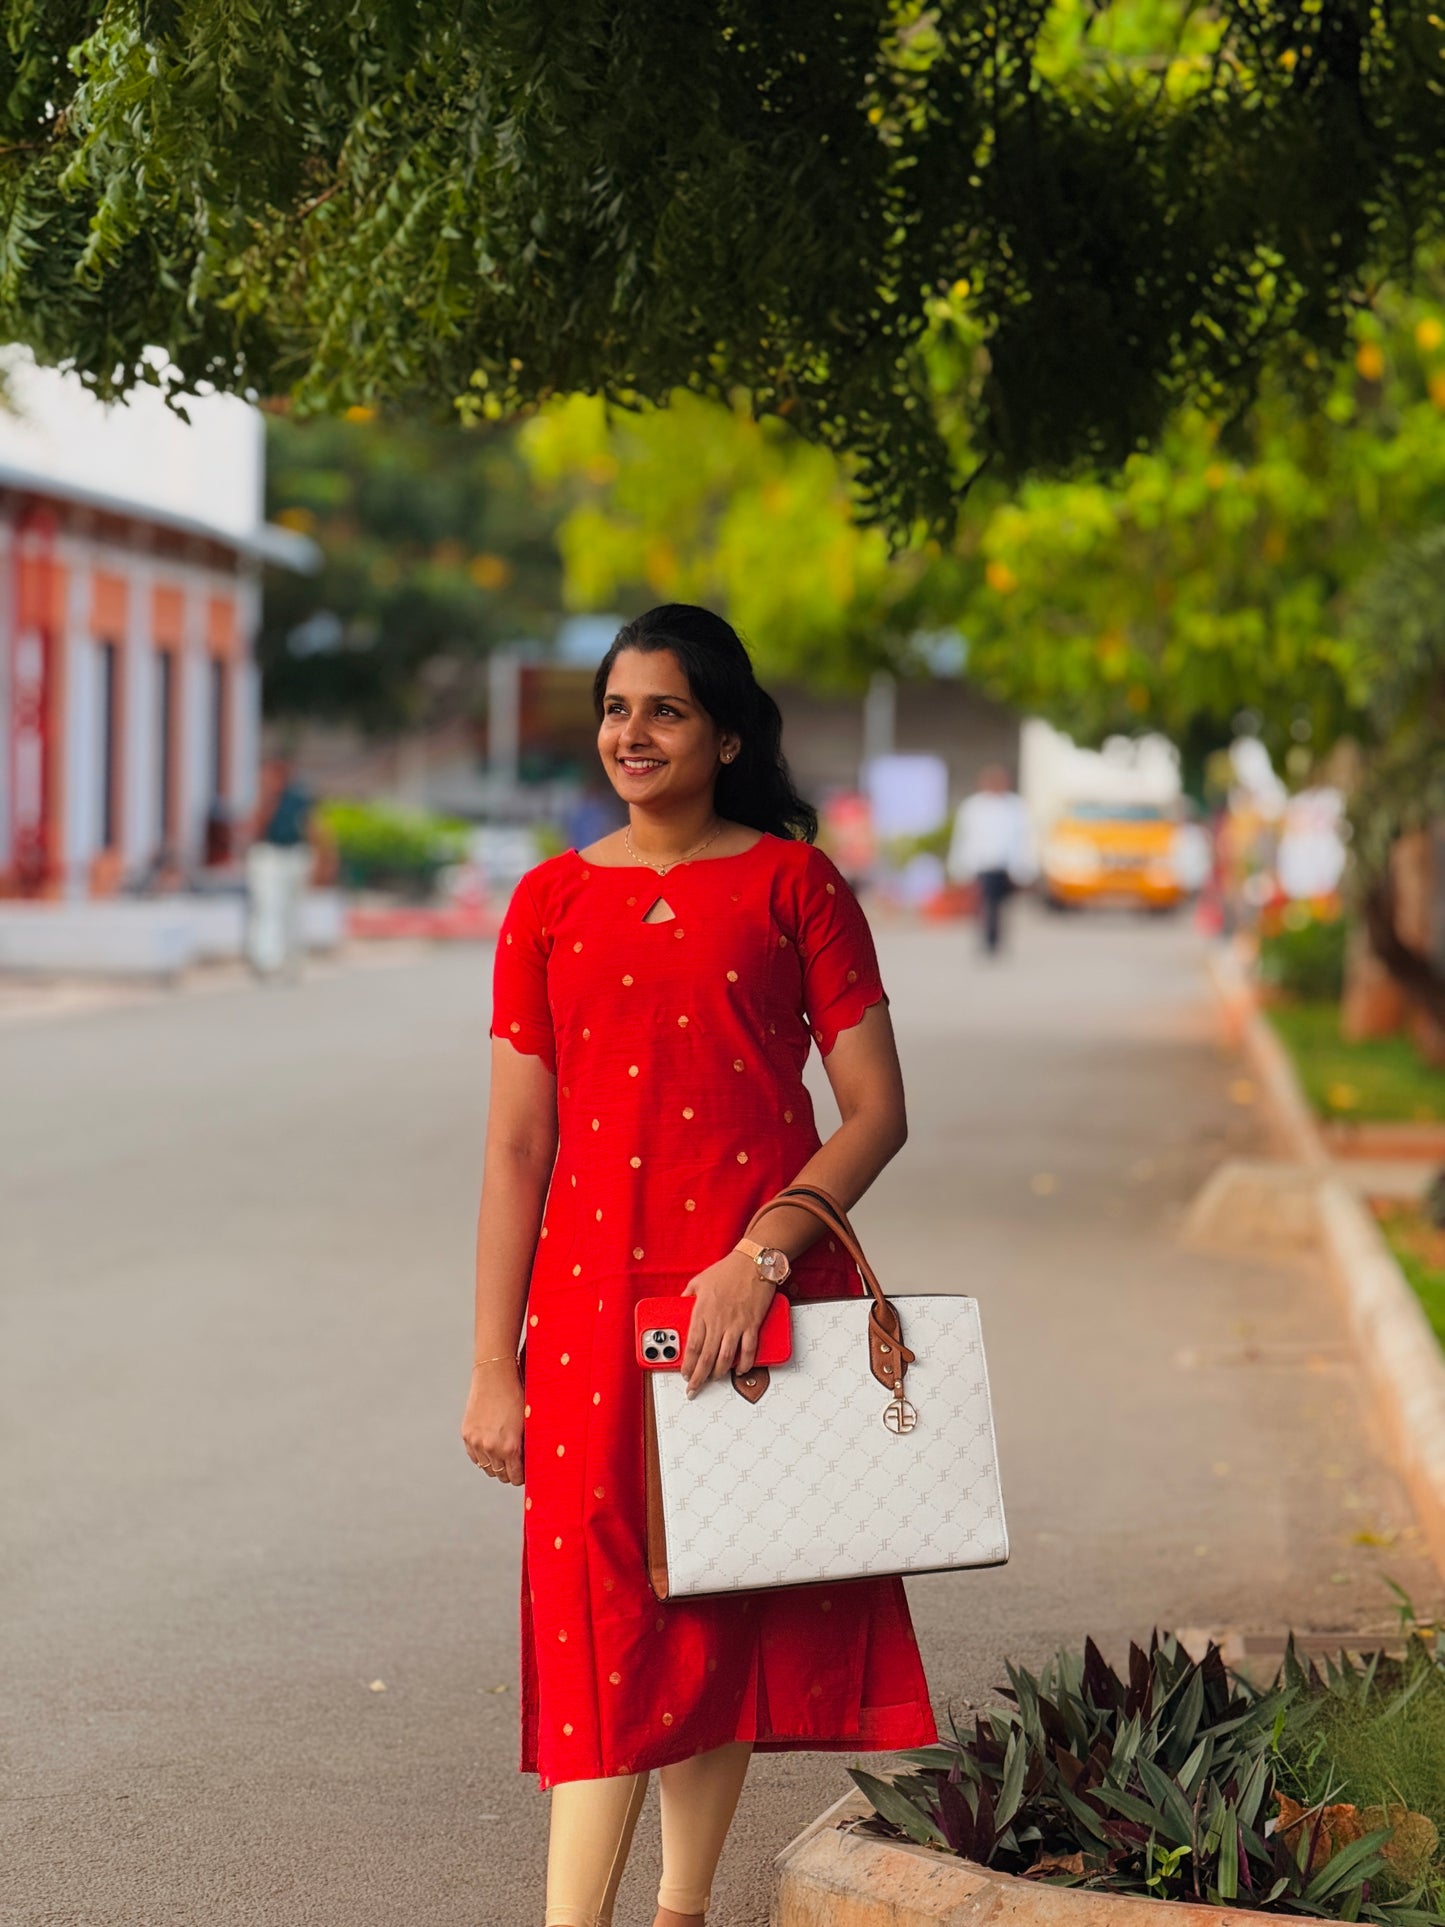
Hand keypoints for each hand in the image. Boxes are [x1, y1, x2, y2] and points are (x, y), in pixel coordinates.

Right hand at [460, 1361, 524, 1483]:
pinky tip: (491, 1447)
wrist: (495, 1374)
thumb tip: (531, 1461)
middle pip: (500, 1475)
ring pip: (486, 1468)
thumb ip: (527, 1445)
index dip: (521, 1477)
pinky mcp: (467, 1434)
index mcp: (509, 1447)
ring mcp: (476, 1442)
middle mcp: (491, 1448)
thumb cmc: (516, 1394)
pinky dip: (483, 1456)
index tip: (525, 1472)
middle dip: (509, 1472)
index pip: (515, 1478)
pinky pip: (475, 1457)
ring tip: (504, 1455)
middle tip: (516, 1464)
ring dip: (495, 1465)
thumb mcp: (527, 1422)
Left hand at [680, 1250, 776, 1396]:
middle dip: (699, 1377)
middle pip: (706, 1357)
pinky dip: (744, 1364)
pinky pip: (748, 1350)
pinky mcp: (752, 1324)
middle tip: (694, 1388)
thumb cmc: (728, 1269)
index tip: (684, 1374)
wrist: (754, 1262)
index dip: (687, 1364)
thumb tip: (680, 1303)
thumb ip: (687, 1294)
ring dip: (719, 1373)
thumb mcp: (699, 1280)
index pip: (692, 1345)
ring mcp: (736, 1324)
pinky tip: (739, 1370)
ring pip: (725, 1358)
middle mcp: (718, 1321)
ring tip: (714, 1380)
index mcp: (702, 1311)